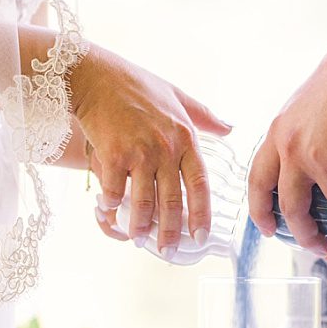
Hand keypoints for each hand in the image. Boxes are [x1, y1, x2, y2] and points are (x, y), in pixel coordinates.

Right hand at [68, 48, 231, 254]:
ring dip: (141, 227)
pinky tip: (109, 212)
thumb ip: (205, 116)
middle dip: (171, 232)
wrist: (96, 75)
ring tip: (139, 241)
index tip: (201, 237)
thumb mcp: (178, 96)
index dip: (201, 215)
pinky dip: (111, 205)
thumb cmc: (137, 84)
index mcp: (185, 139)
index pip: (200, 186)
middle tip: (169, 252)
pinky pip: (114, 191)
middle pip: (173, 202)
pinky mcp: (112, 155)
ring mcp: (139, 153)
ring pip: (144, 202)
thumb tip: (230, 127)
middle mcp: (166, 150)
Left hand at [249, 50, 326, 254]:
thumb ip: (296, 135)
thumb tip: (298, 160)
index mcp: (276, 136)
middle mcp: (291, 150)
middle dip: (307, 236)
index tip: (266, 230)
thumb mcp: (302, 108)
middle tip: (320, 248)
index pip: (258, 182)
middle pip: (293, 209)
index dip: (260, 210)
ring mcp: (318, 158)